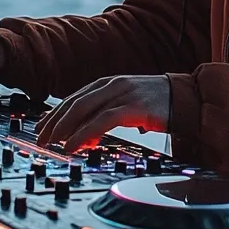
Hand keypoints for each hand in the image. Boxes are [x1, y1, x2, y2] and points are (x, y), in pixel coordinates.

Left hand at [35, 75, 169, 152]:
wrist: (187, 98)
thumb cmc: (158, 104)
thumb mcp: (128, 105)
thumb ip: (108, 114)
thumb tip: (88, 135)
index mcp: (109, 83)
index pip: (75, 97)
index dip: (56, 113)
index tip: (42, 127)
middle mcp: (112, 85)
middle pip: (74, 102)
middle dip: (54, 122)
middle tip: (41, 139)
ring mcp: (122, 94)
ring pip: (83, 110)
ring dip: (63, 129)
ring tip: (52, 144)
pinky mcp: (132, 107)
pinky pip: (101, 121)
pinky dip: (83, 134)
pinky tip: (73, 146)